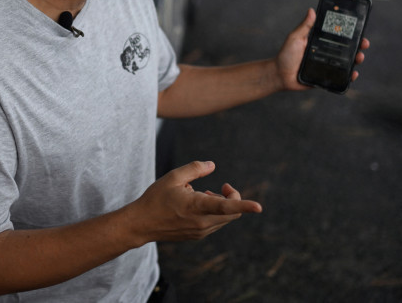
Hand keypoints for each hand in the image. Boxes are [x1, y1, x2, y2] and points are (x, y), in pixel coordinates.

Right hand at [128, 161, 261, 243]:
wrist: (141, 224)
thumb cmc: (156, 198)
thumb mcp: (173, 177)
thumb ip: (195, 169)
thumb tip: (212, 165)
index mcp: (196, 206)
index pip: (226, 206)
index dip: (244, 205)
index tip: (259, 207)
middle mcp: (202, 222)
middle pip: (232, 212)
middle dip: (233, 197)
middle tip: (222, 186)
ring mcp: (200, 231)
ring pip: (225, 218)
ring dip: (223, 205)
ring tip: (203, 194)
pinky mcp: (197, 235)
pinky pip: (216, 223)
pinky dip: (215, 212)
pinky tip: (198, 204)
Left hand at [275, 8, 369, 90]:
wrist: (279, 75)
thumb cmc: (286, 55)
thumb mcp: (295, 38)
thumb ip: (304, 26)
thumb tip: (311, 10)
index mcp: (321, 42)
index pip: (339, 37)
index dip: (351, 33)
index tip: (359, 28)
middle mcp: (327, 53)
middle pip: (347, 49)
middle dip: (359, 46)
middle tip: (364, 43)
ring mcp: (328, 66)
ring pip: (347, 63)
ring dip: (356, 60)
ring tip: (360, 57)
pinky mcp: (326, 77)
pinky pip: (341, 77)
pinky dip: (349, 76)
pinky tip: (353, 74)